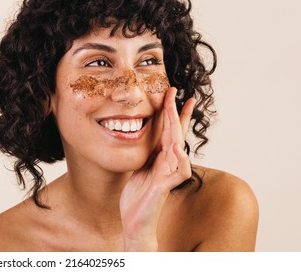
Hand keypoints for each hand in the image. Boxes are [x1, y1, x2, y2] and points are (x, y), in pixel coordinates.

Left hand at [119, 88, 195, 250]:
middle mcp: (167, 163)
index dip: (174, 113)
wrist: (135, 222)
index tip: (175, 94)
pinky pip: (179, 172)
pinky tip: (177, 147)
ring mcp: (168, 174)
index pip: (170, 131)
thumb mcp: (139, 168)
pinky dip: (181, 160)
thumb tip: (140, 135)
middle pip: (175, 133)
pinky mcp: (165, 187)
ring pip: (178, 147)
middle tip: (176, 92)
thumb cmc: (137, 197)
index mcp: (160, 157)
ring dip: (178, 128)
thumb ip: (146, 154)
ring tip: (175, 109)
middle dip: (176, 112)